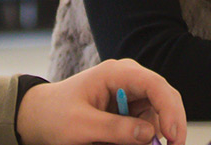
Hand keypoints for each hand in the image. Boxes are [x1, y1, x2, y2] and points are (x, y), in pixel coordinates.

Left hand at [17, 58, 187, 144]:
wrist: (38, 117)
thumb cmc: (54, 114)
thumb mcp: (80, 125)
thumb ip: (114, 128)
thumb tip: (149, 135)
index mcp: (117, 73)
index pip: (154, 85)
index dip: (170, 110)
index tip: (173, 136)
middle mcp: (129, 80)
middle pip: (164, 98)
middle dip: (171, 124)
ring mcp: (130, 94)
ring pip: (157, 116)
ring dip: (153, 135)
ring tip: (128, 144)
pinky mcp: (128, 110)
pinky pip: (145, 125)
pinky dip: (143, 138)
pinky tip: (128, 142)